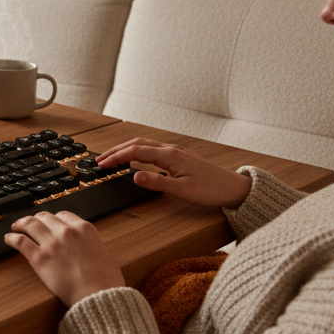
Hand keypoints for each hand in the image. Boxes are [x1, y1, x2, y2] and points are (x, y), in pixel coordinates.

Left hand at [4, 211, 123, 305]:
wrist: (98, 296)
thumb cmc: (105, 282)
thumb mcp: (104, 254)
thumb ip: (91, 245)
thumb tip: (86, 247)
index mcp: (84, 229)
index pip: (62, 215)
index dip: (52, 219)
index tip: (48, 223)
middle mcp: (66, 231)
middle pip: (44, 217)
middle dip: (36, 220)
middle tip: (30, 225)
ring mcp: (52, 243)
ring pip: (29, 224)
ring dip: (20, 224)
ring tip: (15, 228)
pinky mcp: (39, 258)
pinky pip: (20, 241)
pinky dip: (11, 238)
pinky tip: (8, 239)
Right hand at [95, 138, 250, 208]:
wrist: (234, 188)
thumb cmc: (211, 190)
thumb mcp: (182, 190)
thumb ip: (156, 182)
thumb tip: (135, 176)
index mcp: (169, 156)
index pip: (135, 152)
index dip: (116, 157)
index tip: (101, 164)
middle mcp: (171, 150)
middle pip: (136, 144)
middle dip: (116, 150)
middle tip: (100, 160)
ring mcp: (175, 152)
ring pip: (144, 144)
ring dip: (126, 149)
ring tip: (112, 158)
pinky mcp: (179, 157)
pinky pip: (152, 149)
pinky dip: (137, 151)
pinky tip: (135, 159)